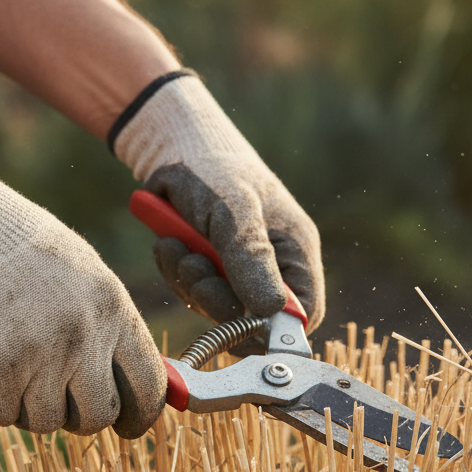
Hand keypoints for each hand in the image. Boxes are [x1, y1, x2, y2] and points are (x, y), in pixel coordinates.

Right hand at [0, 139, 166, 437]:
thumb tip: (129, 381)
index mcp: (112, 309)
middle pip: (96, 416)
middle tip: (55, 397)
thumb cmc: (18, 247)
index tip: (128, 425)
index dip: (140, 415)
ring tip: (8, 362)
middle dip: (76, 415)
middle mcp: (83, 336)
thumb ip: (108, 327)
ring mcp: (39, 356)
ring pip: (45, 422)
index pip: (148, 386)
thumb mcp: (83, 274)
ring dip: (25, 404)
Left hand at [111, 72, 323, 330]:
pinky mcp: (208, 267)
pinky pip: (192, 293)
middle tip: (196, 268)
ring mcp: (238, 268)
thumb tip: (273, 314)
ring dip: (190, 282)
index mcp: (294, 250)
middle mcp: (272, 264)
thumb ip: (252, 262)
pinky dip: (176, 272)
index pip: (304, 312)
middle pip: (255, 319)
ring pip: (217, 308)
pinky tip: (168, 242)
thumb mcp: (233, 213)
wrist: (168, 144)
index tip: (241, 322)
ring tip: (177, 243)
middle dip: (218, 299)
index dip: (276, 328)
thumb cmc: (212, 169)